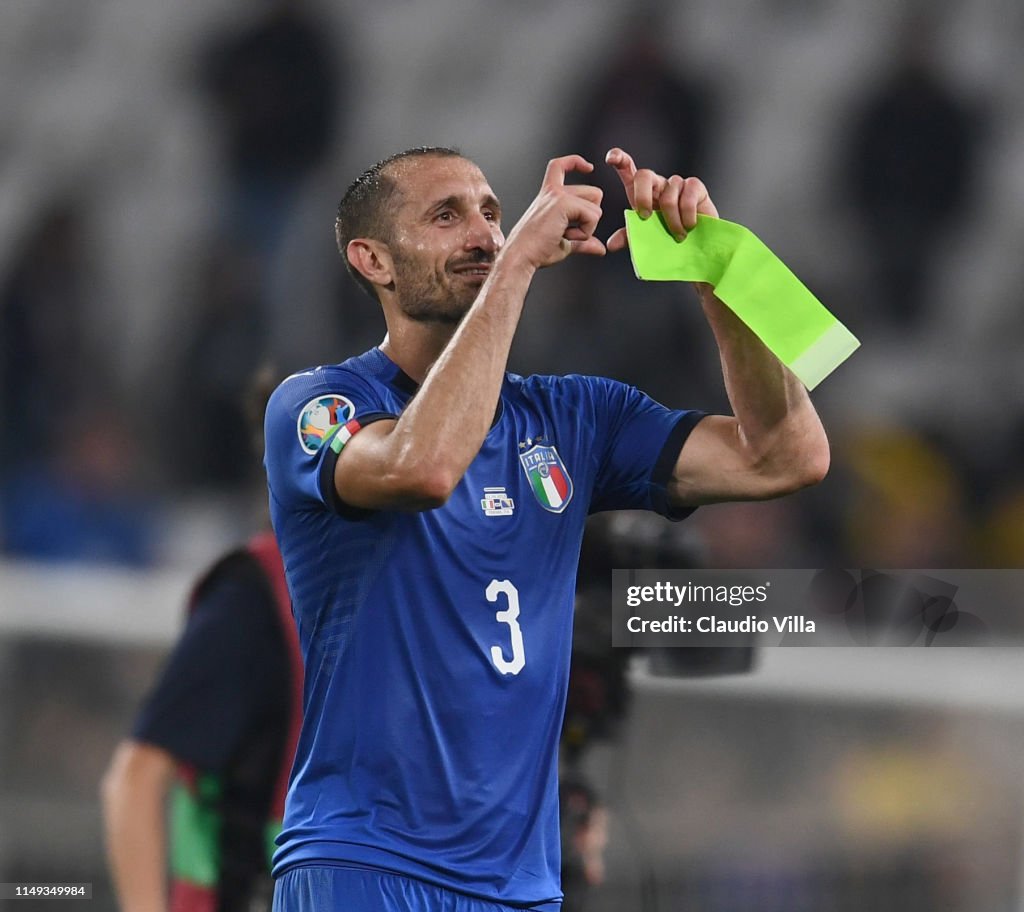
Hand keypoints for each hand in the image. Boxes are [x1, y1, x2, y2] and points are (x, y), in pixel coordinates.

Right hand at [502, 155, 605, 269]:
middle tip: (571, 232)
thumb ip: (584, 241)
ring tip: (566, 235)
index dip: (577, 162)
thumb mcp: (564, 244)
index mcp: (548, 195)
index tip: (589, 167)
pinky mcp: (562, 203)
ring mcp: (557, 195)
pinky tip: (566, 236)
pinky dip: (585, 232)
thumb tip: (601, 248)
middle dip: (591, 217)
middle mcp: (552, 191)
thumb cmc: (536, 251)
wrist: (521, 257)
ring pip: (596, 207)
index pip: (561, 166)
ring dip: (587, 227)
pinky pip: (592, 217)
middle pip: (595, 193)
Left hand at [604, 148, 718, 252]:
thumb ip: (627, 237)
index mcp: (641, 191)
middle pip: (644, 175)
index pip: (627, 169)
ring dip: (671, 221)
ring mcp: (676, 182)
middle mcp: (657, 183)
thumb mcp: (644, 237)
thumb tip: (611, 244)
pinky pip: (687, 198)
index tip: (610, 159)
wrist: (694, 242)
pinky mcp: (694, 186)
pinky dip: (687, 217)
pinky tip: (689, 226)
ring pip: (668, 196)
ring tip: (677, 235)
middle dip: (642, 197)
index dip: (619, 158)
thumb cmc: (667, 234)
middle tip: (646, 218)